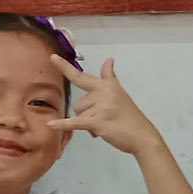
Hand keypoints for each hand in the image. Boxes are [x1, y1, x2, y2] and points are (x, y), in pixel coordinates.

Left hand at [47, 56, 161, 156]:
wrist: (142, 136)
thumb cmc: (130, 117)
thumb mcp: (120, 93)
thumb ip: (109, 77)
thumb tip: (109, 60)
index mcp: (107, 85)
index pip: (81, 76)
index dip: (65, 67)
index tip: (52, 58)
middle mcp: (103, 93)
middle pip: (79, 102)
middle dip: (85, 109)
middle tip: (87, 97)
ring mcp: (100, 107)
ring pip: (79, 115)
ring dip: (89, 124)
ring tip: (105, 126)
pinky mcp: (98, 122)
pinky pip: (76, 123)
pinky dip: (63, 125)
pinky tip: (50, 124)